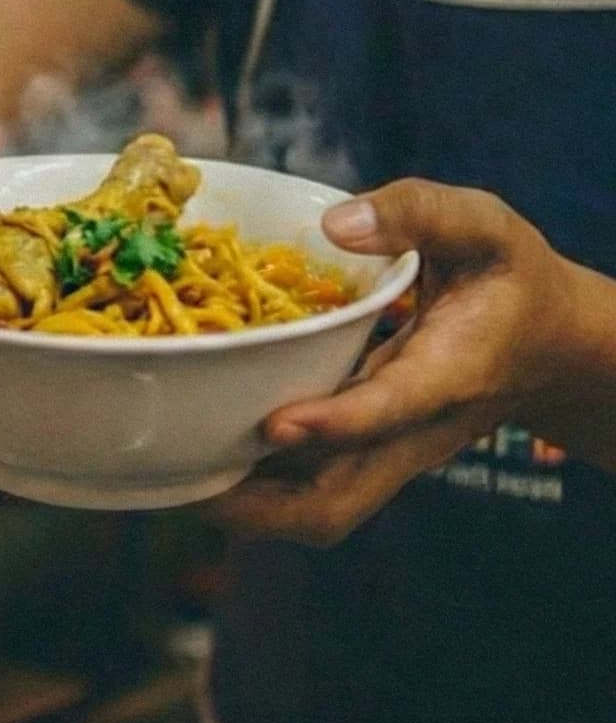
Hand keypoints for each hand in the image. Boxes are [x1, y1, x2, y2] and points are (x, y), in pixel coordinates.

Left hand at [214, 180, 585, 547]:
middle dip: (261, 504)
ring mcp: (389, 451)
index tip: (275, 423)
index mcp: (448, 374)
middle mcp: (412, 430)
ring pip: (319, 508)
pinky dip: (256, 483)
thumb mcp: (482, 226)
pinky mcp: (370, 452)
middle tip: (183, 473)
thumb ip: (418, 213)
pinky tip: (198, 449)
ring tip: (171, 471)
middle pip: (338, 500)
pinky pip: (311, 488)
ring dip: (247, 505)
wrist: (550, 341)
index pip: (390, 409)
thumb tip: (338, 224)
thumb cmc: (509, 276)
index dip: (335, 422)